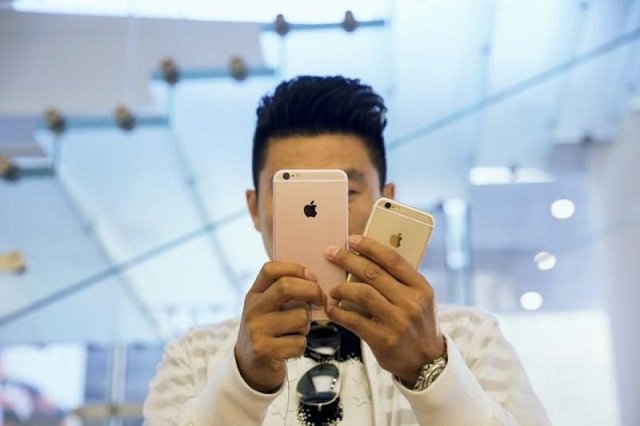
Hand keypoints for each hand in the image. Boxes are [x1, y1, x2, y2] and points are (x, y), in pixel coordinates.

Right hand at [235, 261, 324, 392]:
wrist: (248, 367)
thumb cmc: (268, 331)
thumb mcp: (267, 308)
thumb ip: (283, 293)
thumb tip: (315, 281)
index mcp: (254, 294)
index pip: (270, 269)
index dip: (295, 268)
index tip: (312, 277)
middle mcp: (252, 309)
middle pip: (286, 287)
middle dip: (312, 291)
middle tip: (321, 300)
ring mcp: (256, 330)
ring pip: (299, 317)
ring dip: (306, 325)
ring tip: (296, 331)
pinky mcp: (264, 350)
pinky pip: (299, 342)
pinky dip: (301, 345)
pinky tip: (289, 348)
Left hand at [324, 235, 444, 385]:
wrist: (426, 363)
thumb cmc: (417, 325)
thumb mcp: (420, 299)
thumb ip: (400, 281)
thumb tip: (366, 258)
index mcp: (421, 287)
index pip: (392, 259)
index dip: (369, 246)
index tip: (351, 240)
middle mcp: (411, 302)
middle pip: (373, 272)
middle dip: (348, 260)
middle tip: (331, 253)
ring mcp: (398, 322)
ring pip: (362, 293)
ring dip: (342, 288)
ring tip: (333, 289)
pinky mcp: (383, 339)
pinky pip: (354, 320)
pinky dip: (338, 312)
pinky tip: (332, 308)